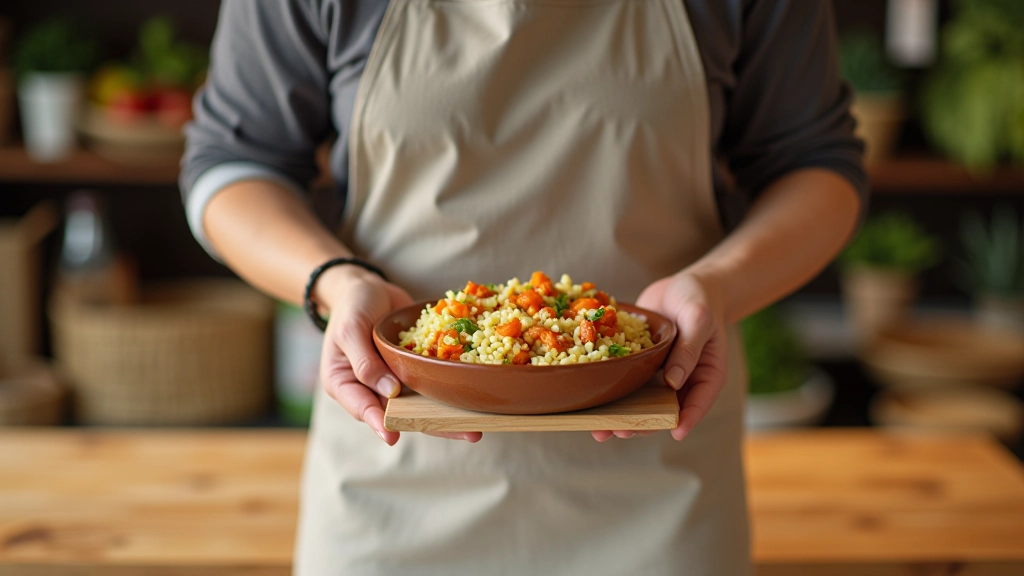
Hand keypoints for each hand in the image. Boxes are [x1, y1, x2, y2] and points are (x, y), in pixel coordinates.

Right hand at [318, 266, 482, 444]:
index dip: (378, 423)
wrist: (370, 289)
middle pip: (400, 415)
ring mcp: (396, 381)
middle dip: (432, 426)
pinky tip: (476, 399)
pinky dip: (452, 390)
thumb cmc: (351, 307)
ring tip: (477, 428)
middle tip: (463, 434)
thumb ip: (364, 361)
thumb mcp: (350, 329)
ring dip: (450, 415)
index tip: (393, 436)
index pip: (362, 408)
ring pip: (422, 405)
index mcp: (345, 385)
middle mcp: (372, 389)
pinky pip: (433, 382)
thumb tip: (389, 392)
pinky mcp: (415, 370)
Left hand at [591, 272, 727, 441]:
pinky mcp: (640, 366)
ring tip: (598, 428)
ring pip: (640, 403)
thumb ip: (689, 349)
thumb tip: (674, 383)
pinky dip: (609, 393)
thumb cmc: (699, 299)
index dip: (688, 420)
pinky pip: (625, 383)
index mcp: (705, 375)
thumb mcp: (698, 319)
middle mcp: (682, 381)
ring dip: (620, 416)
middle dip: (641, 425)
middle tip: (620, 431)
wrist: (680, 286)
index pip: (699, 403)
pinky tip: (588, 402)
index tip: (674, 432)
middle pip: (663, 411)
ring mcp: (659, 376)